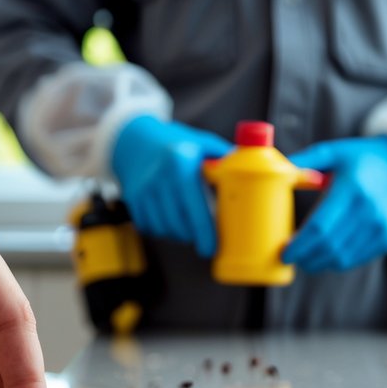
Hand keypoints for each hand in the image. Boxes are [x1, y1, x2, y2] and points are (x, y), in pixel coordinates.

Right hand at [111, 114, 230, 257]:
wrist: (136, 139)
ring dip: (178, 234)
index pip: (196, 210)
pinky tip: (169, 219)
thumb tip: (254, 176)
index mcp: (182, 164)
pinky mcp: (132, 198)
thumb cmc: (177, 144)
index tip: (212, 249)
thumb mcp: (202, 144)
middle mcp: (160, 178)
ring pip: (164, 229)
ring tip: (187, 226)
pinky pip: (148, 226)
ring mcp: (143, 189)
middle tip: (204, 237)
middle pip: (180, 225)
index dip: (205, 235)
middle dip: (194, 236)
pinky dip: (161, 229)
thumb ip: (225, 160)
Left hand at [282, 136, 386, 271]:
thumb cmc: (360, 159)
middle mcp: (371, 210)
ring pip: (343, 258)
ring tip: (305, 259)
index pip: (320, 227)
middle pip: (329, 246)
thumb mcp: (334, 152)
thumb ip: (306, 160)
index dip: (300, 244)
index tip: (285, 252)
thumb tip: (277, 170)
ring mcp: (383, 227)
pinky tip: (326, 255)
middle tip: (290, 258)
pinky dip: (338, 262)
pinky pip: (357, 259)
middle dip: (305, 257)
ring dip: (319, 263)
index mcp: (352, 188)